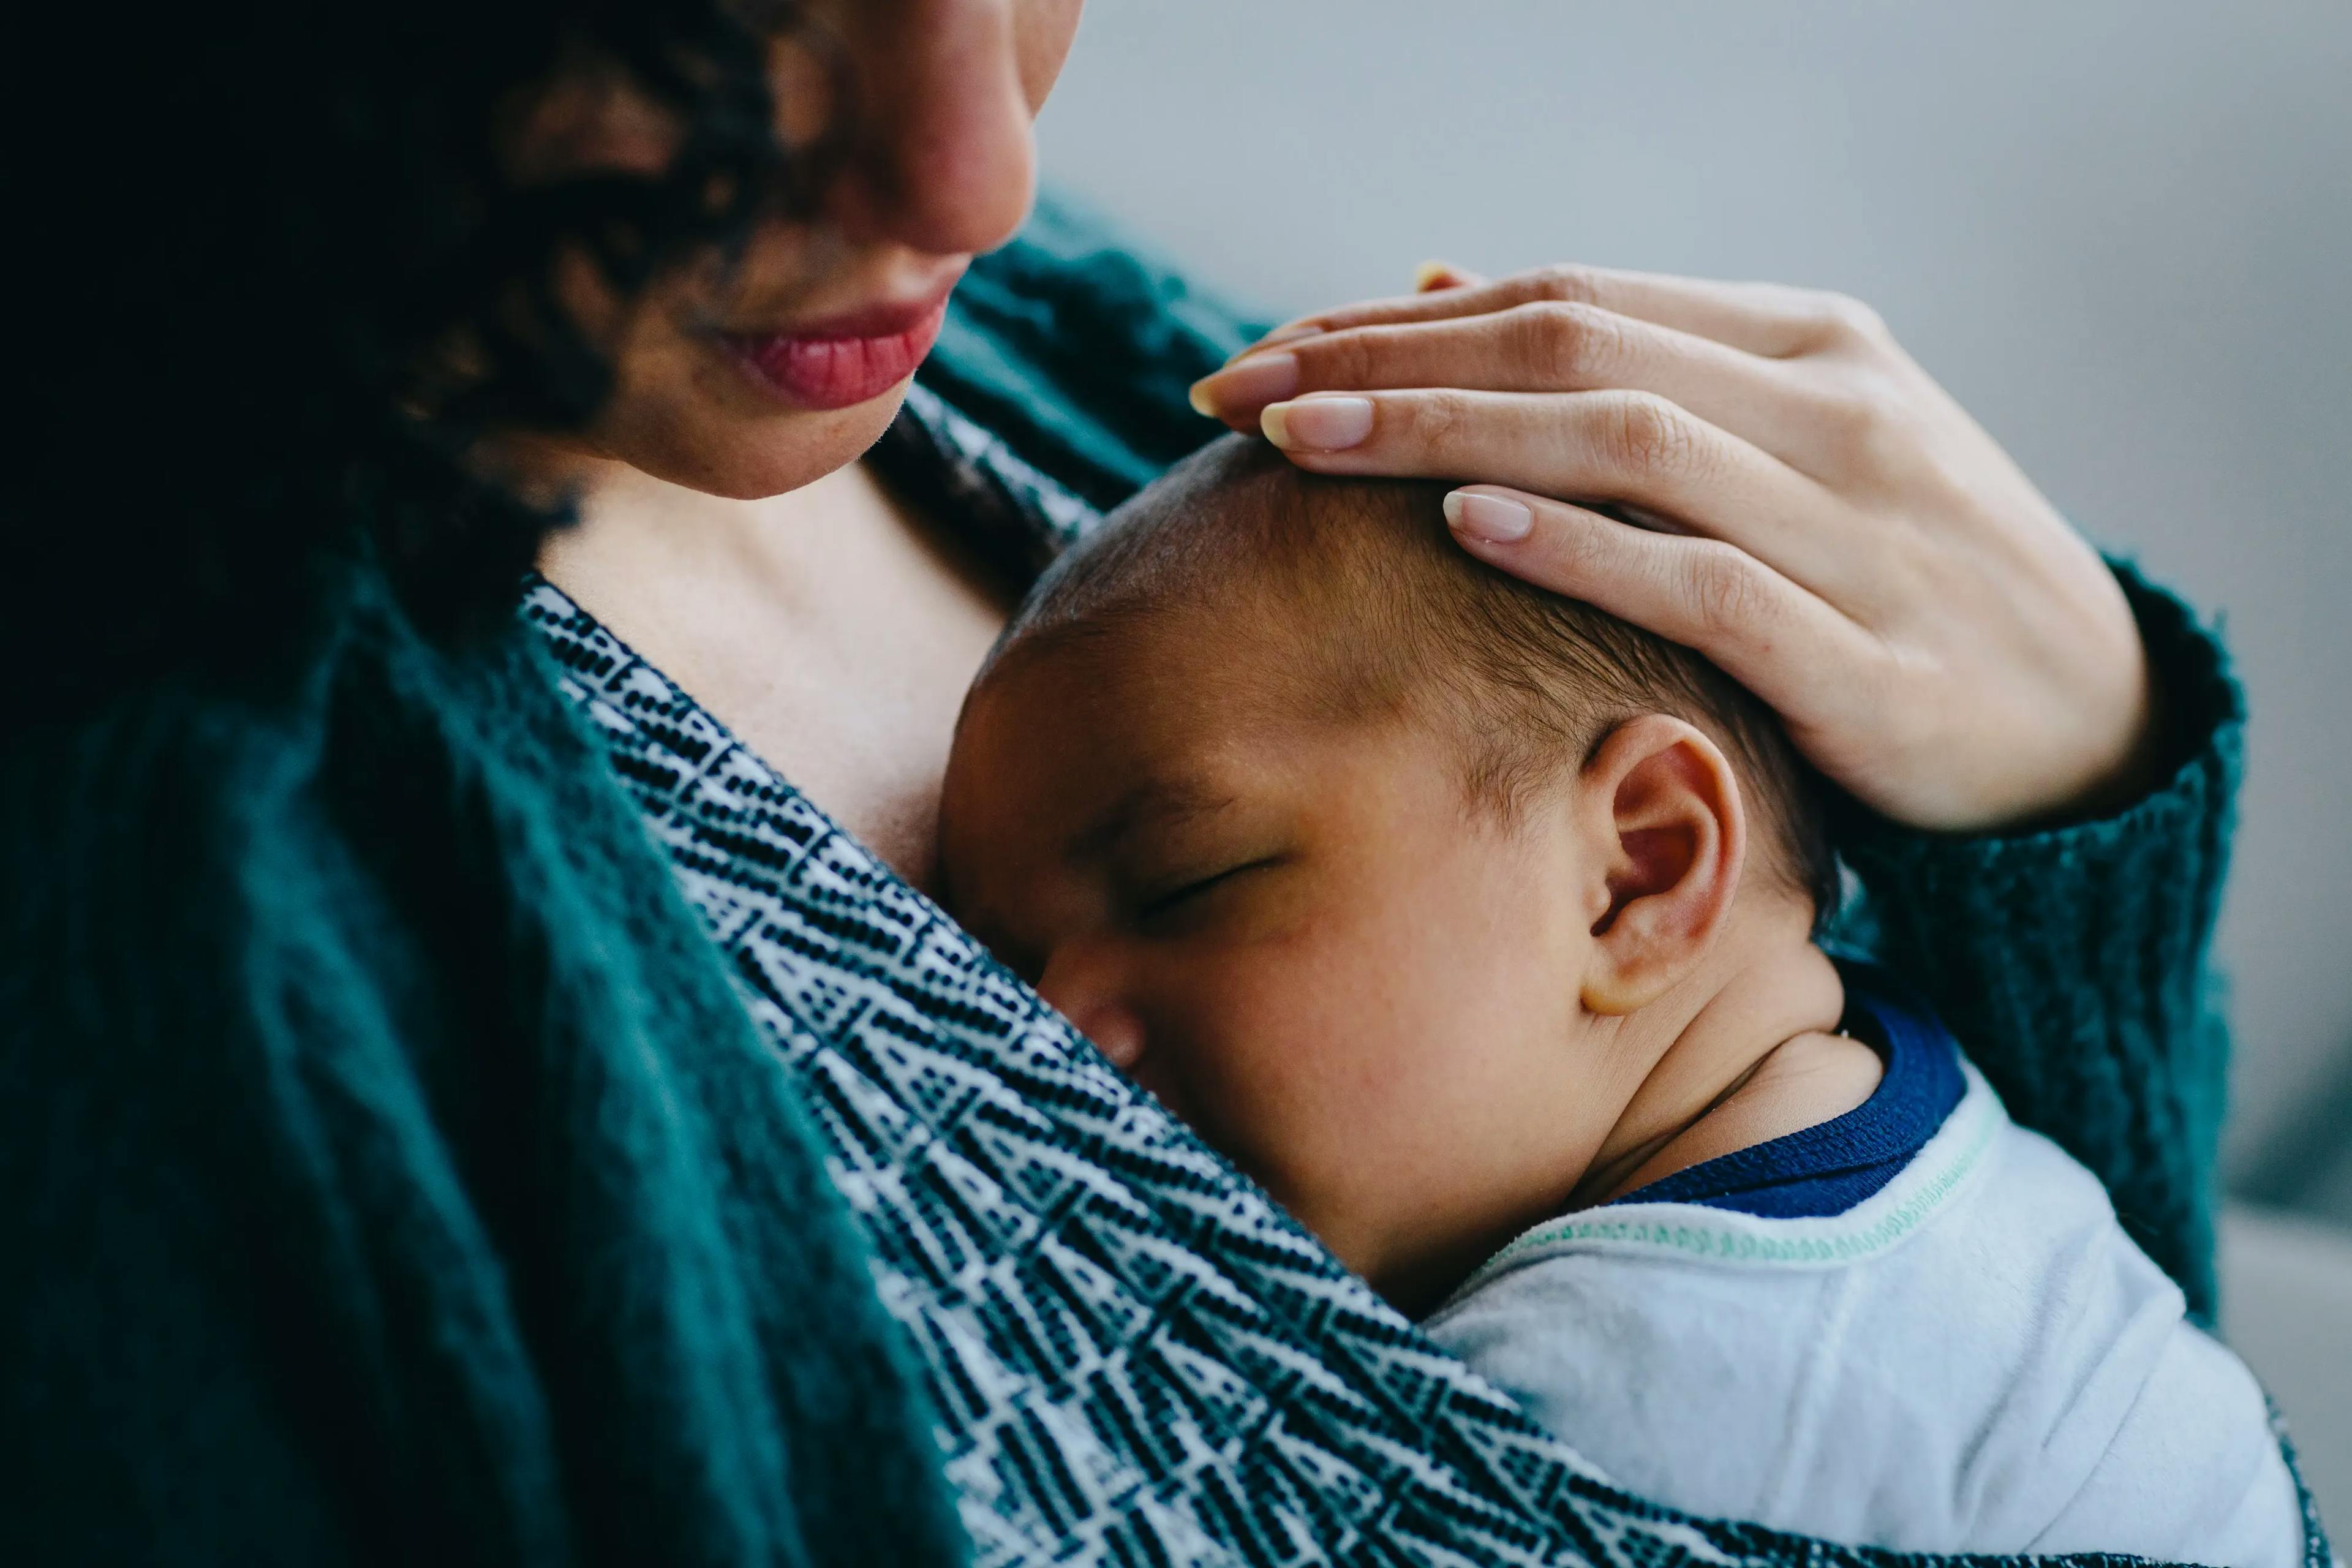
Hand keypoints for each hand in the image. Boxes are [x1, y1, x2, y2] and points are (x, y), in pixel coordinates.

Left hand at [1186, 263, 2157, 832]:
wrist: (2092, 721)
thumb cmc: (1904, 576)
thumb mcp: (1791, 442)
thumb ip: (1635, 372)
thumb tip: (1446, 285)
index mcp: (1807, 343)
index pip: (1567, 300)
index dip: (1400, 321)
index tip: (1268, 356)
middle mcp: (1833, 412)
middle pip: (1572, 353)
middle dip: (1386, 366)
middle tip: (1240, 394)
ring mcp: (1861, 530)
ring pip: (1627, 446)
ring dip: (1449, 436)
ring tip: (1307, 446)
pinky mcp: (1873, 661)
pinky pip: (1707, 586)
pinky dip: (1584, 550)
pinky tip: (1468, 527)